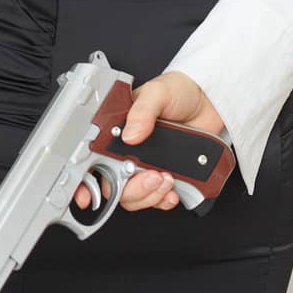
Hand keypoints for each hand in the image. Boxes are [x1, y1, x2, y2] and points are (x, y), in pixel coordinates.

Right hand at [73, 70, 225, 214]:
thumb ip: (143, 111)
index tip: (84, 194)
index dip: (84, 180)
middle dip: (132, 189)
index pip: (91, 158)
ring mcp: (144, 167)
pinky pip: (156, 200)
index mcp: (116, 131)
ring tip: (166, 179)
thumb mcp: (158, 93)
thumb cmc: (178, 91)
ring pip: (134, 197)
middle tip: (151, 176)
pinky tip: (172, 191)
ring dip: (150, 195)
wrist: (208, 102)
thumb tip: (131, 134)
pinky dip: (164, 200)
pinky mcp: (163, 177)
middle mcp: (126, 151)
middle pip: (113, 186)